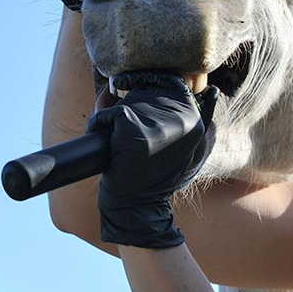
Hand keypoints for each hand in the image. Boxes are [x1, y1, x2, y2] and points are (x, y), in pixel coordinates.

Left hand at [87, 74, 217, 247]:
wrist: (138, 209)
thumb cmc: (147, 175)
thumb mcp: (165, 141)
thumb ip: (152, 108)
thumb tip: (116, 83)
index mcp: (194, 118)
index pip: (168, 81)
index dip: (146, 92)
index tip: (137, 112)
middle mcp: (181, 116)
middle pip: (142, 90)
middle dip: (126, 109)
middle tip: (127, 140)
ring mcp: (156, 120)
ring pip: (122, 102)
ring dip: (112, 120)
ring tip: (119, 146)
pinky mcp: (132, 127)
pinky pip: (106, 115)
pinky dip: (98, 127)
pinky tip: (108, 148)